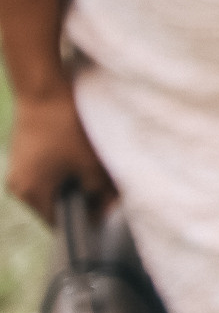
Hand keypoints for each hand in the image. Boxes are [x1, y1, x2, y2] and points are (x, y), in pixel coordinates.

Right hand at [5, 89, 111, 227]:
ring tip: (94, 173)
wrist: (42, 90)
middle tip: (106, 191)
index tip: (106, 214)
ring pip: (51, 187)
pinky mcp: (23, 155)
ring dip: (73, 184)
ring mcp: (17, 169)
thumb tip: (107, 208)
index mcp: (30, 193)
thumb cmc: (66, 128)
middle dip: (81, 200)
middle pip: (54, 205)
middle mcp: (18, 186)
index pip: (58, 222)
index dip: (85, 220)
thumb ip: (100, 191)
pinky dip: (63, 171)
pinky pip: (45, 173)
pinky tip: (81, 160)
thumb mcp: (90, 163)